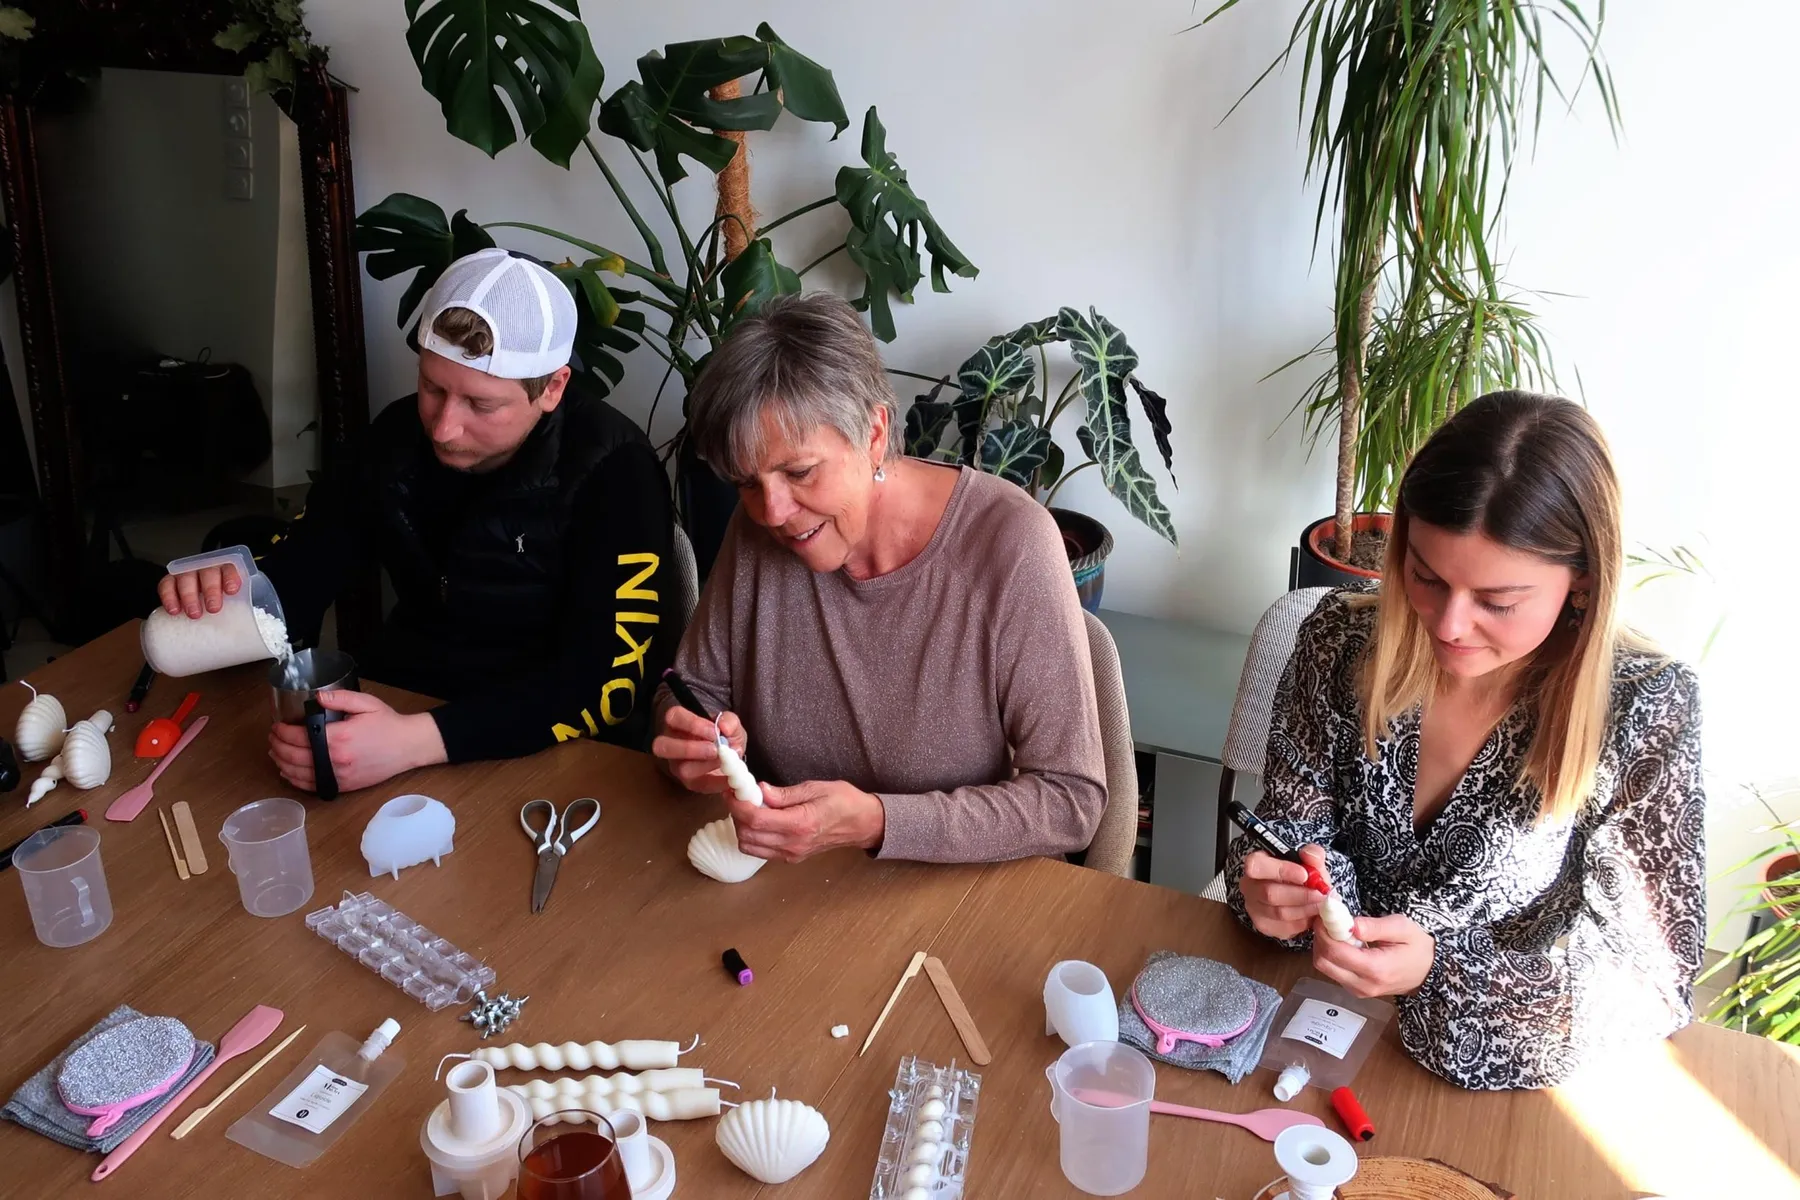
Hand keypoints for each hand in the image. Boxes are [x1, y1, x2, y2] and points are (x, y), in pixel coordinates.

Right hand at [158, 563, 242, 618]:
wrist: (203, 606)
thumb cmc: (223, 608)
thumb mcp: (236, 610)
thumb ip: (242, 618)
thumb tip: (254, 644)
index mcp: (227, 574)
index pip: (230, 568)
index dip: (231, 576)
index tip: (232, 590)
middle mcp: (207, 571)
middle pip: (209, 573)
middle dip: (211, 590)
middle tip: (213, 608)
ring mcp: (188, 575)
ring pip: (187, 578)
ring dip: (190, 595)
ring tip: (194, 614)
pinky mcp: (171, 583)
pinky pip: (166, 584)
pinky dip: (168, 596)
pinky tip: (173, 610)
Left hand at [269, 689, 446, 794]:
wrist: (408, 746)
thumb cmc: (388, 724)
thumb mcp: (366, 703)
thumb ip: (340, 698)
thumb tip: (317, 697)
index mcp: (339, 738)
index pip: (299, 736)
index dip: (282, 731)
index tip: (277, 725)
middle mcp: (336, 759)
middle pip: (294, 756)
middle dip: (277, 746)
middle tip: (273, 737)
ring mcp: (339, 775)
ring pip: (299, 773)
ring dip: (282, 763)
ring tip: (275, 752)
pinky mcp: (344, 786)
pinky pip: (312, 786)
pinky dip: (295, 780)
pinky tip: (288, 772)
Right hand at [652, 705, 746, 793]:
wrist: (732, 758)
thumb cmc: (724, 737)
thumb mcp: (731, 725)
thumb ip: (730, 721)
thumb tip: (724, 726)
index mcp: (678, 724)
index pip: (673, 717)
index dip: (692, 724)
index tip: (714, 730)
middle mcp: (671, 745)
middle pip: (663, 746)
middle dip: (689, 748)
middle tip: (714, 749)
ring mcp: (678, 766)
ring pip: (681, 768)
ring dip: (705, 765)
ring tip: (722, 761)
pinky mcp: (690, 783)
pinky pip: (700, 785)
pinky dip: (718, 782)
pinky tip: (730, 778)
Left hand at [730, 779, 885, 862]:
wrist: (862, 824)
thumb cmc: (844, 802)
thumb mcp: (815, 788)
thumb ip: (784, 793)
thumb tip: (759, 791)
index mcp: (799, 823)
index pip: (755, 819)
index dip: (737, 805)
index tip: (732, 791)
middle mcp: (792, 843)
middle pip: (747, 836)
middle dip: (736, 815)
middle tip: (739, 796)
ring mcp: (791, 853)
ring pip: (749, 847)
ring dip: (742, 827)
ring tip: (749, 808)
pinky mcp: (791, 857)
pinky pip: (761, 851)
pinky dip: (752, 837)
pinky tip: (760, 820)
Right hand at [1237, 845, 1329, 938]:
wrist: (1302, 894)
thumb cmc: (1302, 875)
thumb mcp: (1311, 860)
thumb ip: (1313, 854)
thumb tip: (1309, 855)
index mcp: (1256, 863)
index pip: (1257, 865)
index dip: (1281, 871)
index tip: (1305, 875)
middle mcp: (1249, 886)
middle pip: (1269, 893)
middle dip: (1300, 895)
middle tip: (1321, 895)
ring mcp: (1253, 908)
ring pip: (1279, 913)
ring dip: (1305, 910)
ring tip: (1320, 905)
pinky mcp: (1263, 925)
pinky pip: (1284, 928)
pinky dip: (1303, 923)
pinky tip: (1310, 915)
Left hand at [1311, 912, 1435, 997]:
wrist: (1429, 972)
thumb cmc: (1418, 947)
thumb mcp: (1402, 928)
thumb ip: (1375, 926)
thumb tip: (1350, 924)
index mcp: (1375, 969)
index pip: (1334, 951)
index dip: (1323, 931)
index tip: (1325, 914)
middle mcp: (1363, 984)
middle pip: (1323, 962)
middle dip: (1320, 938)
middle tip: (1327, 921)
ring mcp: (1358, 991)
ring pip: (1324, 968)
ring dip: (1324, 946)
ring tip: (1336, 930)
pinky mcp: (1355, 990)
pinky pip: (1333, 972)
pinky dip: (1331, 955)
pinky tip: (1343, 942)